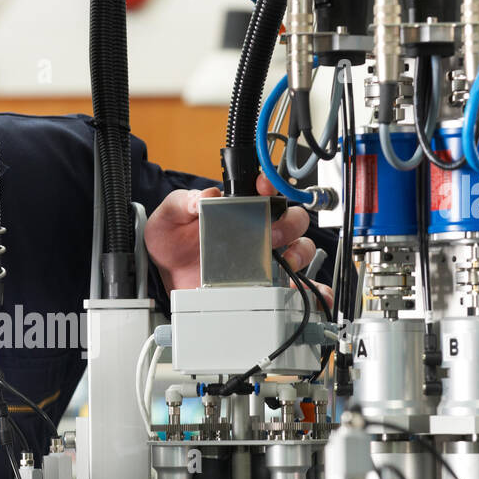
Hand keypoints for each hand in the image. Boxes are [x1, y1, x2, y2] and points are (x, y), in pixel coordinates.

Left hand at [144, 173, 329, 301]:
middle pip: (291, 220)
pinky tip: (305, 293)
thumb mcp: (169, 217)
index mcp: (239, 209)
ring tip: (285, 261)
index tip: (264, 187)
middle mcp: (258, 231)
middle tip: (271, 234)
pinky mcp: (266, 284)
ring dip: (299, 253)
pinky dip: (311, 290)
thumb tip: (204, 196)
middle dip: (288, 224)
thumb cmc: (172, 243)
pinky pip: (298, 286)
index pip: (265, 192)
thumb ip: (182, 202)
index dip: (270, 185)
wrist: (167, 277)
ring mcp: (265, 258)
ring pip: (301, 248)